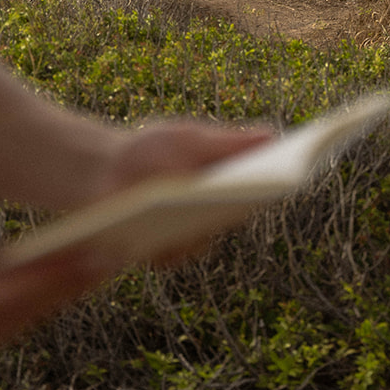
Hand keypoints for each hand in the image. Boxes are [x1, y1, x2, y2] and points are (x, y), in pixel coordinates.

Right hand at [0, 232, 102, 389]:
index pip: (8, 299)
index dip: (60, 275)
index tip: (104, 252)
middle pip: (18, 317)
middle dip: (70, 285)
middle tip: (122, 251)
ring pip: (6, 326)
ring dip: (49, 296)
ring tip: (96, 261)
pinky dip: (17, 307)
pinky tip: (40, 285)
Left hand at [80, 119, 275, 264]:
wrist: (97, 173)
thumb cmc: (148, 150)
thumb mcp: (188, 139)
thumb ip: (226, 142)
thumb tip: (273, 135)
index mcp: (228, 182)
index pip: (262, 184)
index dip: (280, 179)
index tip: (292, 169)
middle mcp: (215, 215)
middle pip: (239, 213)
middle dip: (247, 202)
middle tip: (254, 190)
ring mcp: (189, 237)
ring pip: (207, 237)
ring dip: (206, 225)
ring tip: (207, 209)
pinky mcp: (162, 255)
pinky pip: (175, 255)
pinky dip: (171, 242)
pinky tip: (168, 228)